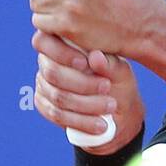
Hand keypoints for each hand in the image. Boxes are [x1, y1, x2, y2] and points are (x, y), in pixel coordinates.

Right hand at [32, 30, 145, 153]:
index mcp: (62, 44)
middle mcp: (48, 62)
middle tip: (107, 87)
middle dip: (82, 83)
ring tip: (110, 107)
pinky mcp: (44, 105)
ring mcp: (44, 85)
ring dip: (86, 105)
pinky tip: (99, 124)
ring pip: (58, 97)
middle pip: (53, 73)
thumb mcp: (121, 72)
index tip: (86, 64)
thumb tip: (95, 56)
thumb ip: (109, 64)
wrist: (119, 112)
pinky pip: (56, 115)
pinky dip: (80, 121)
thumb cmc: (118, 82)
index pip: (45, 42)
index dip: (62, 54)